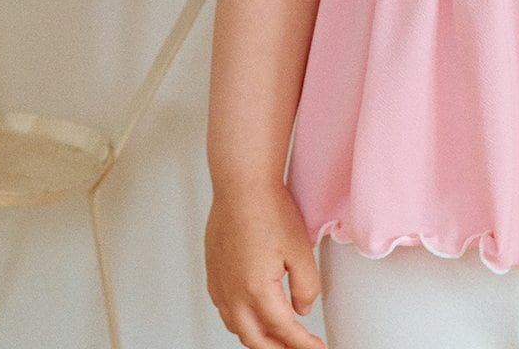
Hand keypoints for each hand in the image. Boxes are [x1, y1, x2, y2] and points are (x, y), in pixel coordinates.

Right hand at [205, 182, 324, 348]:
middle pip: (255, 339)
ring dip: (258, 336)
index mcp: (256, 291)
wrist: (242, 185)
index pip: (283, 331)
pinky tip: (251, 312)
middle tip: (297, 347)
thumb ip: (306, 287)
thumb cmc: (269, 209)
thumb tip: (301, 310)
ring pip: (236, 326)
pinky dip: (240, 319)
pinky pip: (224, 308)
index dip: (302, 344)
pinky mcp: (213, 272)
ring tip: (277, 336)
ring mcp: (219, 284)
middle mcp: (232, 294)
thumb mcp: (301, 251)